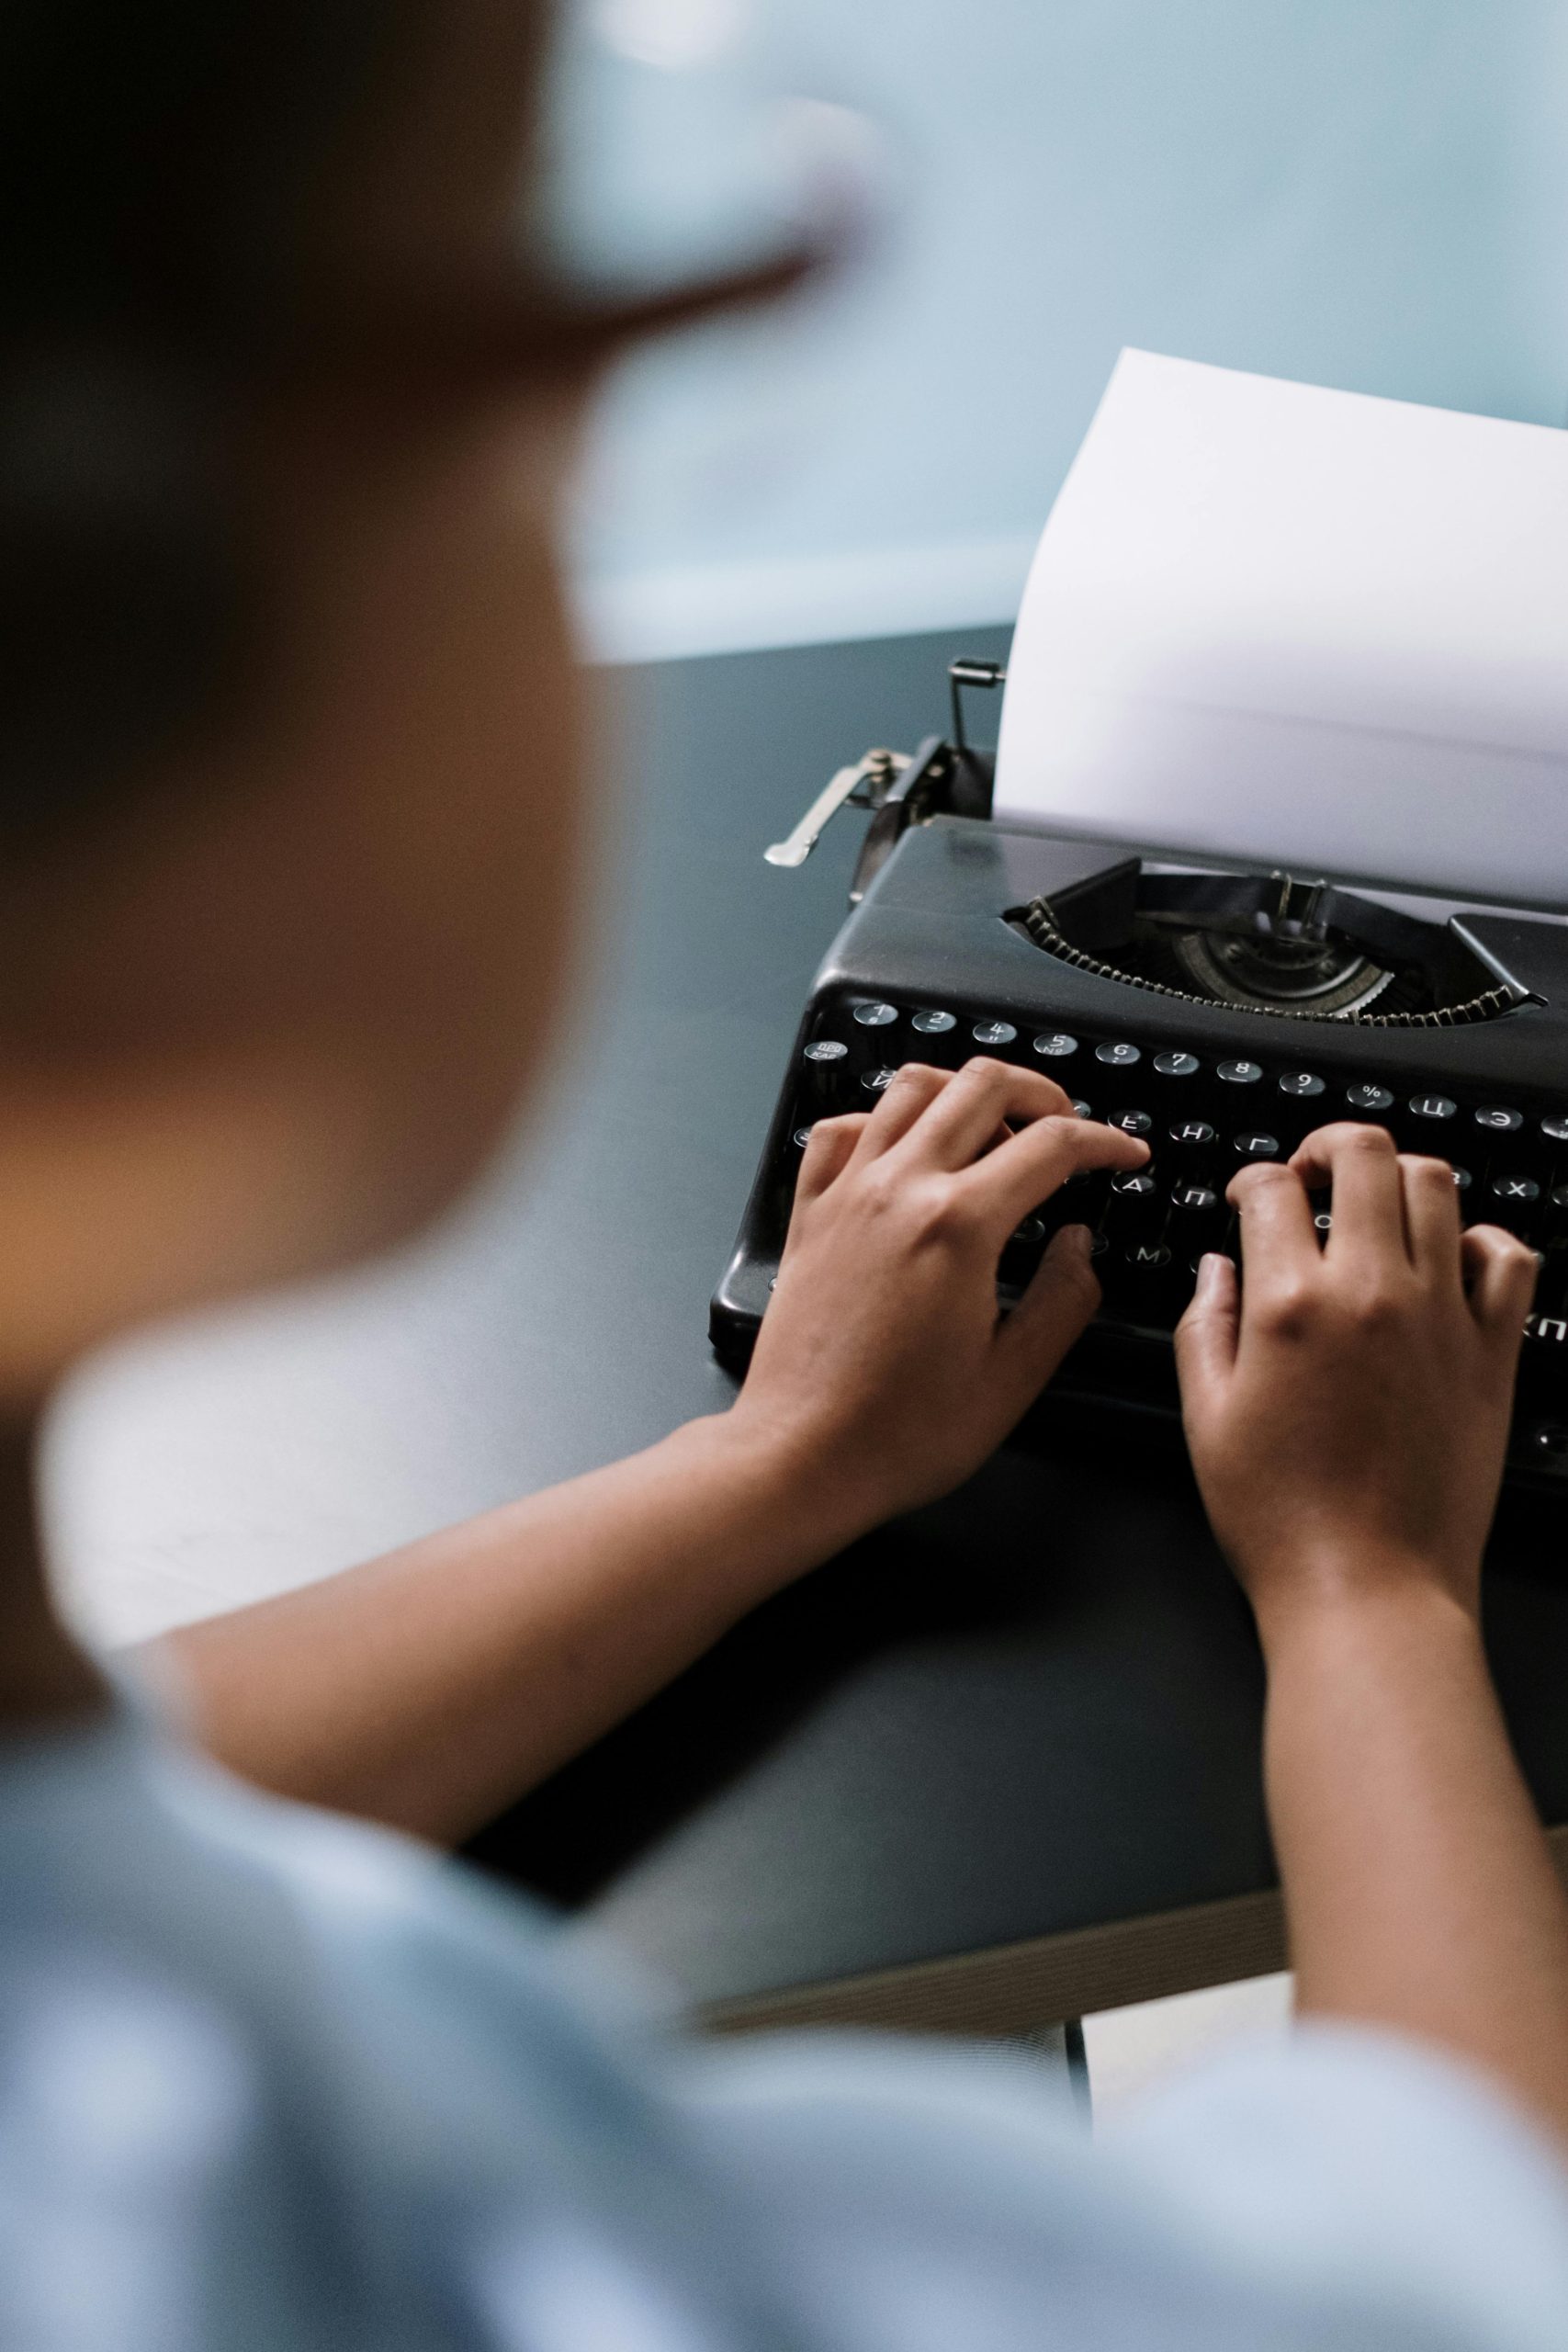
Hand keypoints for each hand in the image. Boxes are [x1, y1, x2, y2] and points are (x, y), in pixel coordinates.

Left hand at [727, 1057, 1147, 1541]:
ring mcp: (847, 1194)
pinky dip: (883, 1119)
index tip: (1125, 1155)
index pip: (1052, 1146)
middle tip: (1068, 1128)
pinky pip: (843, 1129)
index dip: (1105, 1141)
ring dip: (964, 1092)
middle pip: (981, 1084)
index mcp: (959, 1226)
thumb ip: (1062, 1299)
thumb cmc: (900, 1433)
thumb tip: (1080, 1245)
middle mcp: (899, 1189)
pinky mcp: (809, 1214)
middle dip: (1042, 1093)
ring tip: (995, 1130)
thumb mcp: (1012, 1378)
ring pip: (910, 1088)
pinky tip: (907, 1151)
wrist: (801, 1456)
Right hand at [1175, 1122, 1536, 1634]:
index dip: (1252, 1179)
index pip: (1272, 1189)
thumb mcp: (1207, 1418)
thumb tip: (1216, 1267)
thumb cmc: (1284, 1520)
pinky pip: (1509, 1257)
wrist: (1368, 1589)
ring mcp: (1441, 1318)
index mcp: (1291, 1307)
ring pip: (1438, 1185)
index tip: (1249, 1197)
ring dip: (1400, 1178)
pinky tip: (1450, 1257)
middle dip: (1329, 1146)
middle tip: (1313, 1174)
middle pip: (1366, 1153)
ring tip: (1377, 1207)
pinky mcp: (1492, 1353)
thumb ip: (1205, 1325)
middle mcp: (1372, 1295)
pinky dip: (1482, 1239)